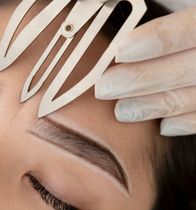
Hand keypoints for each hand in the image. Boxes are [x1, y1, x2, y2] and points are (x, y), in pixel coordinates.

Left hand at [95, 7, 195, 136]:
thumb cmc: (189, 7)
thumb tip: (94, 0)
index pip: (192, 30)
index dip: (158, 41)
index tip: (121, 51)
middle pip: (188, 70)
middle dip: (142, 80)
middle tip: (105, 88)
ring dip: (156, 106)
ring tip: (122, 112)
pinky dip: (188, 122)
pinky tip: (163, 125)